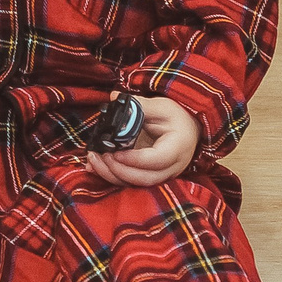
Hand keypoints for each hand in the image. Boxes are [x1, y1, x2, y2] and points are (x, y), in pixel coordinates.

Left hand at [84, 95, 198, 187]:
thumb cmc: (176, 117)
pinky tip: (96, 167)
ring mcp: (162, 176)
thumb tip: (113, 98)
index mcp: (177, 148)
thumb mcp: (161, 106)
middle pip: (144, 178)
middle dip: (117, 170)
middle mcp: (172, 167)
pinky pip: (132, 182)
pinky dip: (113, 176)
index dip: (133, 159)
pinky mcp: (151, 177)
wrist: (188, 130)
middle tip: (99, 155)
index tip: (114, 151)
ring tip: (93, 159)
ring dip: (112, 175)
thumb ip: (138, 105)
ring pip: (136, 184)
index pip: (156, 160)